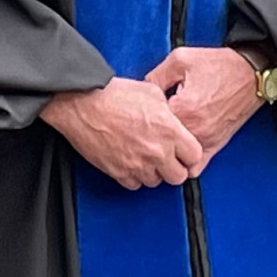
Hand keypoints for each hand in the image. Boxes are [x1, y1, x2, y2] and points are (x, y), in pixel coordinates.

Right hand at [41, 79, 205, 189]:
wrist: (82, 103)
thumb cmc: (112, 94)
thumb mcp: (151, 92)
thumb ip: (168, 111)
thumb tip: (173, 118)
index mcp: (169, 131)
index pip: (195, 156)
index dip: (189, 154)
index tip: (184, 151)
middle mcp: (156, 151)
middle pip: (178, 176)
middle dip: (174, 167)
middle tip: (167, 158)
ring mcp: (137, 165)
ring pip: (156, 182)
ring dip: (153, 172)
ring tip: (144, 156)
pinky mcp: (119, 172)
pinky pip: (134, 185)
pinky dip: (134, 176)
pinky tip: (130, 161)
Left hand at [148, 45, 263, 167]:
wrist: (250, 73)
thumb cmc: (219, 65)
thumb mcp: (180, 59)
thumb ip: (156, 76)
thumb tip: (141, 92)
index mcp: (184, 108)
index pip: (150, 124)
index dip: (142, 116)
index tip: (141, 111)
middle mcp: (196, 129)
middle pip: (161, 145)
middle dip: (152, 136)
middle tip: (149, 124)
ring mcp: (207, 141)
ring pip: (176, 161)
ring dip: (167, 150)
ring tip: (163, 135)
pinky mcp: (216, 146)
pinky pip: (195, 168)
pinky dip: (184, 162)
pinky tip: (178, 147)